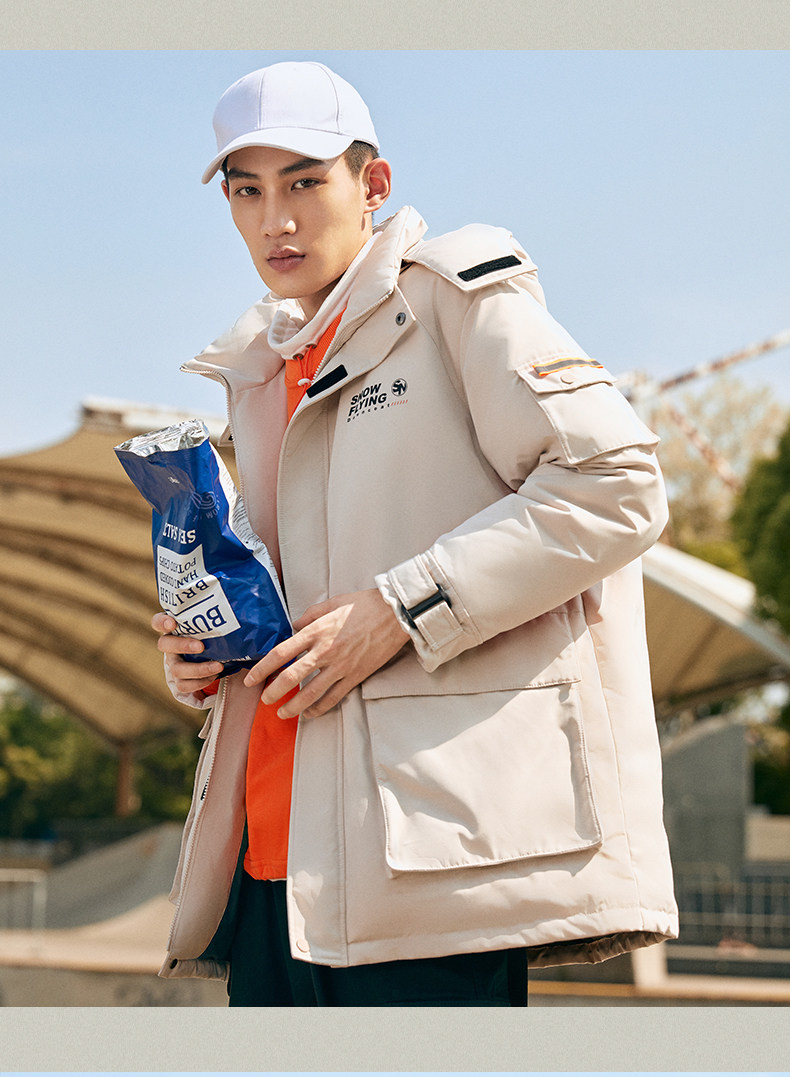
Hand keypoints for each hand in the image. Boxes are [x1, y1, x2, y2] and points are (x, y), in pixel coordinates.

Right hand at [152, 612, 224, 695]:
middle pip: (164, 645)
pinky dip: (200, 682)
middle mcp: (170, 645)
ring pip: (176, 669)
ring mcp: (173, 663)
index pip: (158, 622)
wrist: (211, 656)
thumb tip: (237, 601)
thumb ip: (214, 615)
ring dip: (198, 669)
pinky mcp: (179, 680)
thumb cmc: (211, 633)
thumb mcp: (210, 623)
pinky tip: (214, 676)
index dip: (162, 622)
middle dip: (183, 645)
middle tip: (201, 646)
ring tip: (218, 666)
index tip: (172, 623)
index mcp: (173, 628)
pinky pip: (184, 685)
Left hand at [243, 588, 409, 719]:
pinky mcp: (355, 676)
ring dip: (294, 707)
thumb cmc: (364, 605)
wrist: (395, 614)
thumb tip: (295, 628)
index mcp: (316, 631)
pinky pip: (334, 697)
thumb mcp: (331, 603)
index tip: (251, 678)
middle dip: (274, 692)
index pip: (281, 653)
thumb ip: (309, 617)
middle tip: (264, 700)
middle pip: (291, 677)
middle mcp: (325, 651)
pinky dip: (320, 708)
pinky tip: (310, 713)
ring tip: (283, 713)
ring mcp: (341, 666)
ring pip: (311, 693)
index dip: (263, 668)